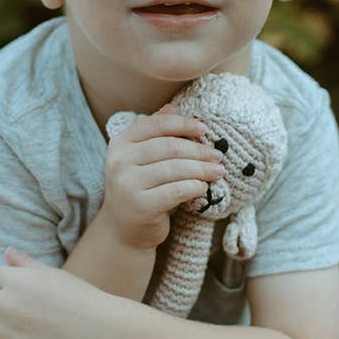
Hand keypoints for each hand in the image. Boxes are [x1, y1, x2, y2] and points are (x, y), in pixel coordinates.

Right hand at [100, 105, 223, 250]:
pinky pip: (175, 191)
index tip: (204, 129)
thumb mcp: (143, 159)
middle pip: (168, 147)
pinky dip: (193, 187)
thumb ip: (155, 134)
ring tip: (218, 171)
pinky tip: (203, 187)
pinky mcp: (140, 206)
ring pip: (174, 169)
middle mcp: (119, 162)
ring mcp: (127, 184)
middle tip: (218, 155)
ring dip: (201, 169)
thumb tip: (172, 108)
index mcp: (120, 144)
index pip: (155, 125)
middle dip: (198, 150)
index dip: (182, 124)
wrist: (124, 230)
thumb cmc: (141, 189)